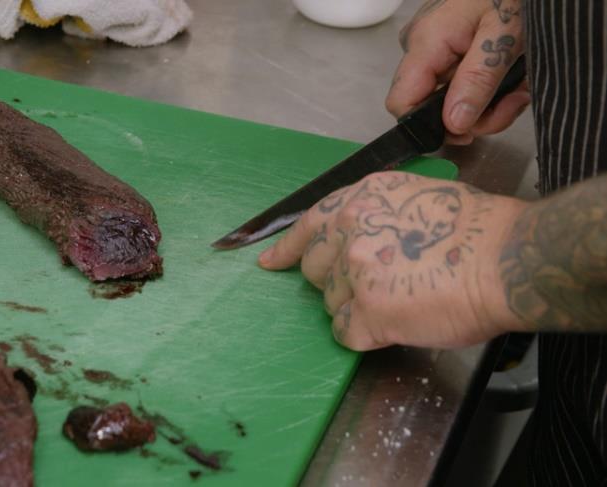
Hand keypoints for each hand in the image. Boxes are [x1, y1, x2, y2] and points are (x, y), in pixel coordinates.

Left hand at [258, 172, 527, 349]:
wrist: (506, 259)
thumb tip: (357, 237)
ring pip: (331, 303)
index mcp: (361, 199)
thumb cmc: (477, 230)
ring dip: (356, 308)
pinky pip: (345, 332)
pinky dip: (364, 334)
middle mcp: (350, 229)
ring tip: (399, 300)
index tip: (270, 261)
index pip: (307, 225)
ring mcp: (355, 271)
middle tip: (372, 285)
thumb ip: (376, 214)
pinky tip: (391, 324)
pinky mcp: (368, 310)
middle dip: (336, 280)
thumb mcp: (415, 196)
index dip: (286, 249)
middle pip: (314, 269)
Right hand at [386, 0, 529, 144]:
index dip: (429, 126)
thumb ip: (477, 82)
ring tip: (520, 87)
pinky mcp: (449, 44)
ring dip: (489, 103)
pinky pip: (461, 79)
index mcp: (426, 42)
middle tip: (513, 104)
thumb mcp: (504, 36)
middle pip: (431, 105)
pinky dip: (489, 86)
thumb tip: (454, 125)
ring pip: (450, 97)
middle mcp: (421, 46)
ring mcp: (434, 45)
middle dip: (475, 114)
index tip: (468, 132)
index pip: (402, 103)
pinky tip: (512, 76)